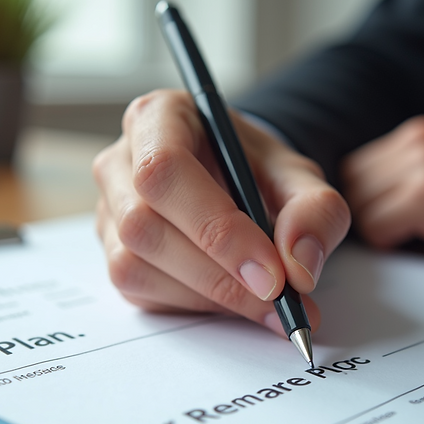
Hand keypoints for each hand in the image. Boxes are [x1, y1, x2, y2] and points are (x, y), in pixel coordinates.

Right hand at [93, 90, 350, 333]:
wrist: (238, 181)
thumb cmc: (257, 170)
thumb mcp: (299, 176)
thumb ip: (314, 210)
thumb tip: (299, 265)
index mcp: (159, 118)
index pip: (165, 170)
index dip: (216, 227)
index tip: (271, 273)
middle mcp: (120, 162)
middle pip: (144, 225)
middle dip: (217, 273)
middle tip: (279, 299)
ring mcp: (109, 211)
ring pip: (135, 265)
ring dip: (207, 295)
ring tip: (266, 303)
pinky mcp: (113, 254)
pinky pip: (140, 291)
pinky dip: (194, 306)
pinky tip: (234, 299)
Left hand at [341, 116, 423, 265]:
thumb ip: (408, 179)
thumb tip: (361, 211)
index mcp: (418, 134)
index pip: (352, 169)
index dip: (364, 201)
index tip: (388, 221)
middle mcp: (415, 140)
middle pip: (348, 187)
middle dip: (368, 216)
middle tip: (406, 233)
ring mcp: (422, 164)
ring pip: (358, 209)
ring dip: (383, 231)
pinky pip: (377, 227)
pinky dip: (396, 243)